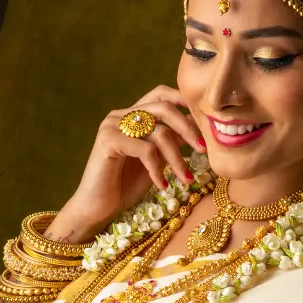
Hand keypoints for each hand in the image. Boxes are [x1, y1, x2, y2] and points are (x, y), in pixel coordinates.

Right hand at [51, 86, 206, 239]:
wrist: (97, 208)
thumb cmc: (125, 185)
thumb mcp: (156, 159)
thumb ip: (170, 141)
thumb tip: (197, 128)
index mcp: (131, 115)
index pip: (161, 95)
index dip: (184, 103)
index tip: (205, 122)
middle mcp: (120, 115)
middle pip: (164, 107)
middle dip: (188, 128)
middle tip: (203, 149)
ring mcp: (112, 126)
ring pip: (159, 132)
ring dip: (177, 158)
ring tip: (186, 178)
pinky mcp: (108, 141)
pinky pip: (145, 150)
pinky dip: (158, 168)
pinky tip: (162, 184)